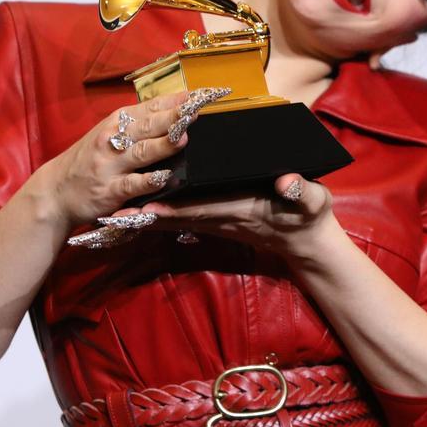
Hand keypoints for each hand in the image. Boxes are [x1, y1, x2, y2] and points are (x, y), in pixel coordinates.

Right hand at [36, 87, 230, 228]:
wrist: (55, 191)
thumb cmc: (88, 160)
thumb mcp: (108, 134)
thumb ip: (137, 123)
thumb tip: (172, 107)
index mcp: (116, 122)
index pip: (149, 107)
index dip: (173, 101)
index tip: (196, 96)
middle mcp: (113, 139)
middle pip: (148, 126)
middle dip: (173, 118)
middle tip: (195, 111)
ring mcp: (111, 165)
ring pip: (142, 152)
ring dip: (164, 145)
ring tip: (184, 138)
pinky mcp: (110, 190)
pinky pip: (132, 184)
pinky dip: (148, 181)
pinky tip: (163, 177)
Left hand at [84, 174, 339, 258]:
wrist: (308, 243)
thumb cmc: (310, 219)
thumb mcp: (313, 202)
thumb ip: (302, 192)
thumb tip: (289, 182)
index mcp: (242, 208)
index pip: (202, 208)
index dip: (175, 207)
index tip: (147, 206)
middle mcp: (223, 217)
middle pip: (179, 215)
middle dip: (147, 214)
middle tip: (113, 213)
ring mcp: (219, 220)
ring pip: (177, 217)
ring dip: (147, 215)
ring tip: (115, 212)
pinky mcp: (218, 219)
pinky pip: (185, 216)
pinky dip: (162, 212)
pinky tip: (142, 208)